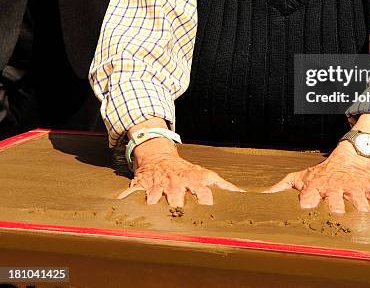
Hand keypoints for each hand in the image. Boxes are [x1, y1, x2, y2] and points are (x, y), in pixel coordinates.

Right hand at [118, 138, 243, 205]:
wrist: (159, 157)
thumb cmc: (186, 170)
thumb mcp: (206, 174)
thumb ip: (225, 186)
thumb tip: (246, 195)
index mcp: (192, 182)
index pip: (202, 194)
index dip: (206, 203)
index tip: (211, 213)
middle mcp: (175, 185)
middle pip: (176, 199)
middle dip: (177, 207)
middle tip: (178, 215)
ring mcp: (156, 186)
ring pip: (153, 198)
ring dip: (152, 205)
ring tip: (152, 214)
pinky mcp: (139, 186)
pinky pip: (130, 194)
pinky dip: (125, 200)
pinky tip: (120, 206)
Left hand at [263, 141, 369, 213]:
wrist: (348, 157)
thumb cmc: (322, 172)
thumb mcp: (301, 176)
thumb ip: (282, 187)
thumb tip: (262, 197)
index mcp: (316, 187)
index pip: (310, 197)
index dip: (308, 203)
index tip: (306, 211)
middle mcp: (333, 189)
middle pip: (335, 203)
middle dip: (336, 210)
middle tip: (337, 219)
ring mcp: (351, 189)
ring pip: (356, 201)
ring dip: (359, 210)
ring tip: (362, 219)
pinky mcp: (366, 189)